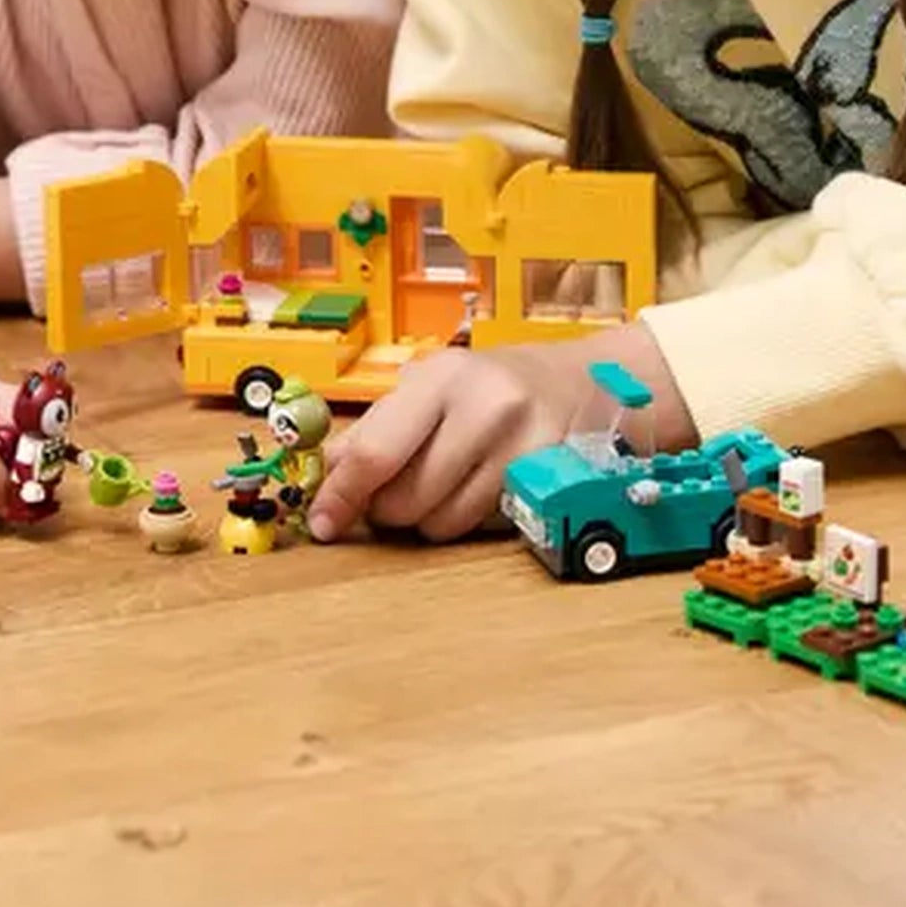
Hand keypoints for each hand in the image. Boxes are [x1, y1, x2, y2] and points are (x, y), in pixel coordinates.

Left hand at [308, 326, 685, 543]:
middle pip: (407, 499)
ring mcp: (525, 446)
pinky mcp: (551, 482)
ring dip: (428, 520)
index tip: (322, 523)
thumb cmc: (490, 386)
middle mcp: (486, 407)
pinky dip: (468, 521)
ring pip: (444, 523)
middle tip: (394, 494)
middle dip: (387, 510)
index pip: (376, 452)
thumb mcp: (431, 388)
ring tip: (444, 484)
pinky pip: (484, 529)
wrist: (583, 382)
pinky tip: (478, 490)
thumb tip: (326, 478)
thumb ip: (375, 430)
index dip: (342, 496)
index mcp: (442, 377)